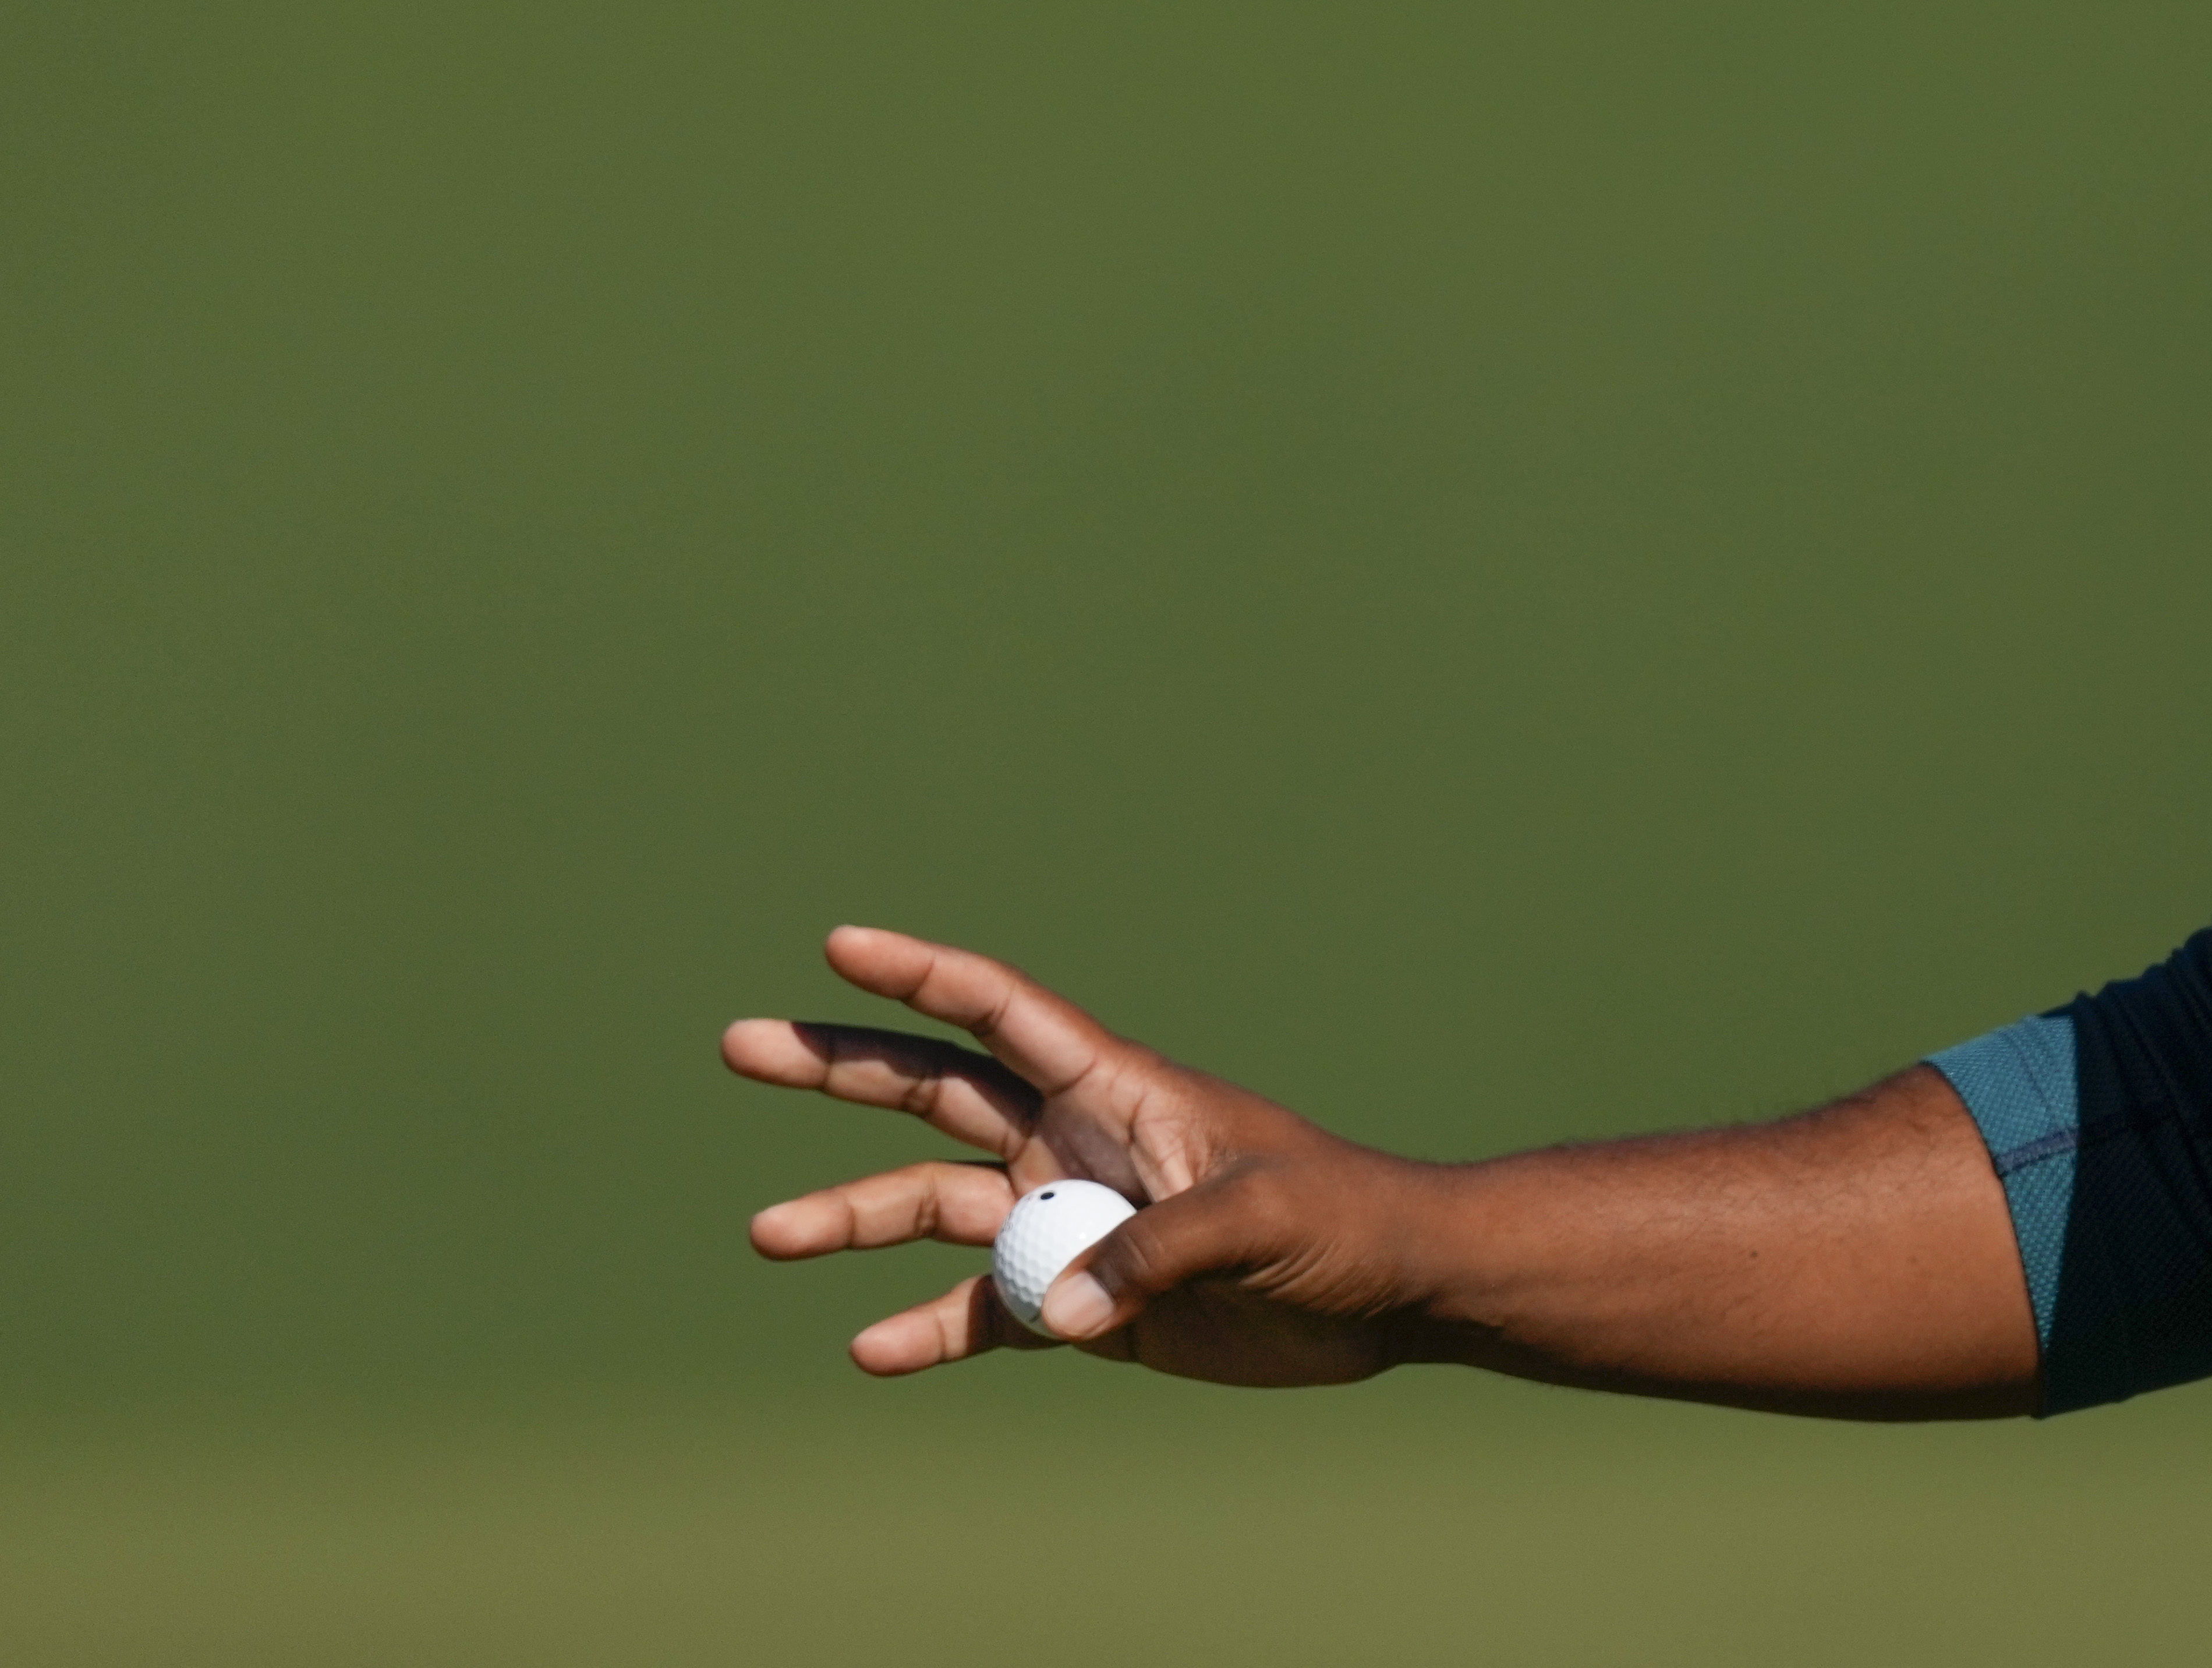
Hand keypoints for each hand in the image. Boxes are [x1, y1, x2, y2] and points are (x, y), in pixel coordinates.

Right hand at [724, 924, 1442, 1383]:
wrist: (1386, 1292)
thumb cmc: (1344, 1219)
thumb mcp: (1266, 1215)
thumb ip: (1162, 1250)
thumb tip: (1060, 1306)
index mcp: (1119, 1089)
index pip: (1003, 1013)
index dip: (924, 976)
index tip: (841, 945)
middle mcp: (1073, 1144)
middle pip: (932, 1093)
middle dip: (838, 1066)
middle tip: (740, 1042)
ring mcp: (1069, 1219)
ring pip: (932, 1205)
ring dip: (849, 1217)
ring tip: (765, 1233)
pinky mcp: (1082, 1298)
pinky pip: (981, 1310)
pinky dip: (925, 1330)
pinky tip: (871, 1351)